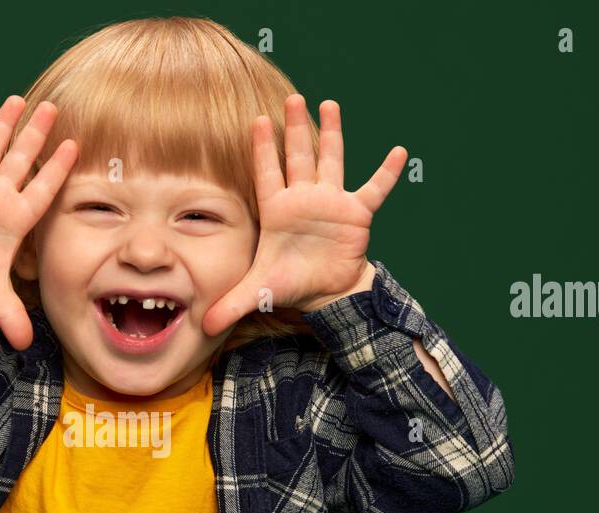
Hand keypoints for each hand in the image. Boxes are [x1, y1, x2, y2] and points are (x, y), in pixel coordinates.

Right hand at [0, 95, 78, 349]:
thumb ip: (9, 314)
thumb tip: (23, 344)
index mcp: (15, 215)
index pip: (42, 188)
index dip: (57, 169)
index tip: (75, 146)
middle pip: (20, 159)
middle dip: (34, 134)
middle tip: (53, 107)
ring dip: (1, 124)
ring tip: (16, 99)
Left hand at [200, 95, 406, 336]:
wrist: (325, 293)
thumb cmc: (290, 284)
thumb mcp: (257, 292)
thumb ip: (230, 304)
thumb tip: (202, 328)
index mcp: (277, 210)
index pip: (266, 173)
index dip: (263, 148)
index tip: (257, 120)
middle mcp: (303, 199)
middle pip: (298, 156)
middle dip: (295, 129)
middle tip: (292, 98)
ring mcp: (330, 202)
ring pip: (330, 160)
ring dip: (331, 134)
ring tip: (329, 104)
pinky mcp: (356, 213)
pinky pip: (374, 189)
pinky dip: (386, 173)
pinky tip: (397, 152)